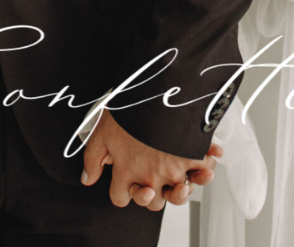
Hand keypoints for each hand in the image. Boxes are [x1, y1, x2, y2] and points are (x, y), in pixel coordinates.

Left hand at [81, 108, 221, 209]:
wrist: (157, 89)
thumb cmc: (129, 109)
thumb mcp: (101, 131)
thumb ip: (93, 158)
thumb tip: (87, 179)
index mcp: (126, 172)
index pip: (121, 198)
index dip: (122, 191)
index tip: (126, 182)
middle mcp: (150, 176)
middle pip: (152, 203)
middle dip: (153, 196)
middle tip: (155, 180)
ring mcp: (173, 170)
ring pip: (179, 196)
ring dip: (181, 190)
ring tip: (182, 181)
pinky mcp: (192, 158)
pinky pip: (203, 170)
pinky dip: (206, 166)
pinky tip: (206, 157)